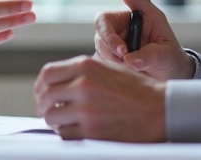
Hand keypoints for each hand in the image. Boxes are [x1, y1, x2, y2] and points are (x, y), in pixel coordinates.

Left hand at [34, 55, 166, 141]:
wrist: (159, 109)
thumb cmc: (136, 89)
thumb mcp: (108, 67)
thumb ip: (82, 71)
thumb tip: (55, 81)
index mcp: (87, 66)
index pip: (48, 74)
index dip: (40, 85)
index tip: (42, 92)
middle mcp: (84, 86)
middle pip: (45, 96)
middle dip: (43, 105)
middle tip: (47, 110)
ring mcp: (87, 110)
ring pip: (52, 116)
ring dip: (55, 120)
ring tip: (64, 120)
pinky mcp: (92, 131)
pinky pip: (65, 134)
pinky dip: (66, 133)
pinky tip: (75, 129)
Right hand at [93, 0, 194, 80]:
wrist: (167, 77)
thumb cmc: (169, 57)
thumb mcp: (166, 53)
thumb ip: (150, 55)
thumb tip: (132, 60)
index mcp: (140, 14)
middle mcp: (123, 24)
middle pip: (102, 23)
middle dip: (109, 39)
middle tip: (123, 53)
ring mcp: (113, 39)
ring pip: (100, 44)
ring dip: (113, 57)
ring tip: (134, 67)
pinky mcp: (107, 55)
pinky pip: (100, 59)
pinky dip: (111, 67)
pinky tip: (126, 71)